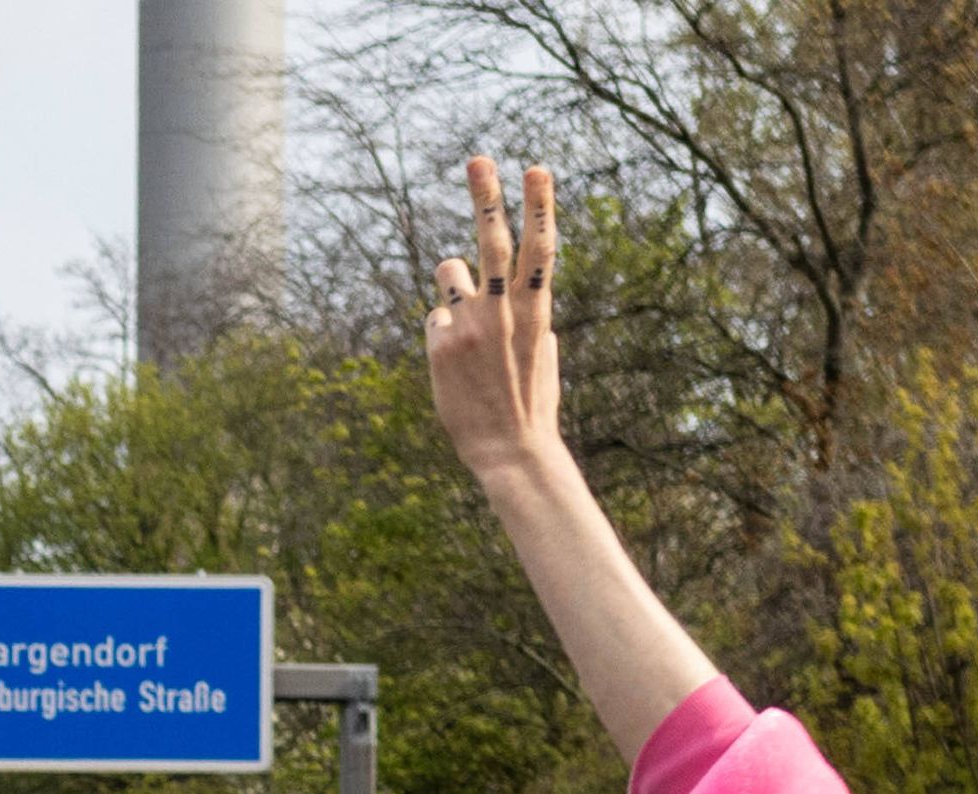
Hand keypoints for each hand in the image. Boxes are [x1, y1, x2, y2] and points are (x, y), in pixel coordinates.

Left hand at [423, 157, 567, 487]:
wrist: (511, 451)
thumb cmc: (530, 399)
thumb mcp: (543, 349)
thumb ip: (528, 310)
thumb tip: (512, 284)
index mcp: (537, 310)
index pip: (541, 247)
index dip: (539, 205)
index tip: (536, 168)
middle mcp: (503, 312)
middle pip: (493, 241)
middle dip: (487, 196)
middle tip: (478, 159)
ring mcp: (471, 327)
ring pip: (449, 270)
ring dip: (453, 280)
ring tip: (467, 317)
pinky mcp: (442, 346)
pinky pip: (434, 318)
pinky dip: (442, 333)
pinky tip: (456, 364)